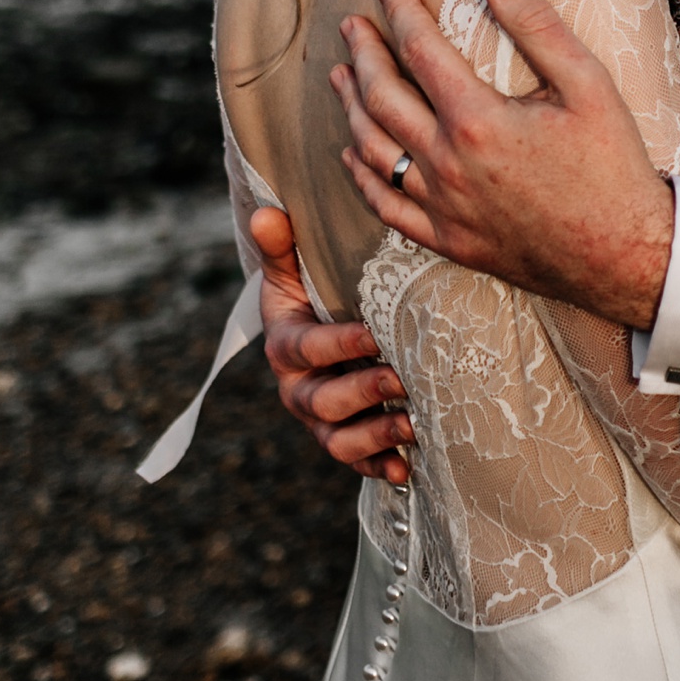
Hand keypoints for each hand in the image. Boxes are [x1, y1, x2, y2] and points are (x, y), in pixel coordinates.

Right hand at [251, 205, 413, 486]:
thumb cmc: (310, 295)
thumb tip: (267, 212)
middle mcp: (298, 389)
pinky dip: (380, 468)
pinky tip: (406, 468)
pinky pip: (358, 463)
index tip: (374, 335)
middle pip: (322, 401)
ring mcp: (320, 421)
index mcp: (285, 346)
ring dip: (375, 434)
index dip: (338, 345)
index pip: (307, 348)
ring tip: (412, 424)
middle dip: (363, 391)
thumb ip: (281, 247)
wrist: (315, 332)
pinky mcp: (344, 439)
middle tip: (401, 377)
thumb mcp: (292, 272)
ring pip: (338, 440)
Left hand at [330, 0, 675, 328]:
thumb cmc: (612, 166)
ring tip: (341, 78)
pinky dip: (362, 177)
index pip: (420, 50)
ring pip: (374, 150)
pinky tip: (351, 156)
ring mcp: (443, 207)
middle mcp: (448, 164)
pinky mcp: (449, 240)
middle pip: (383, 97)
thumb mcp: (588, 84)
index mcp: (477, 120)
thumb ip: (538, 26)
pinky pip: (387, 207)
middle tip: (351, 27)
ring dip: (352, 109)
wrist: (625, 255)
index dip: (399, 13)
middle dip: (364, 55)